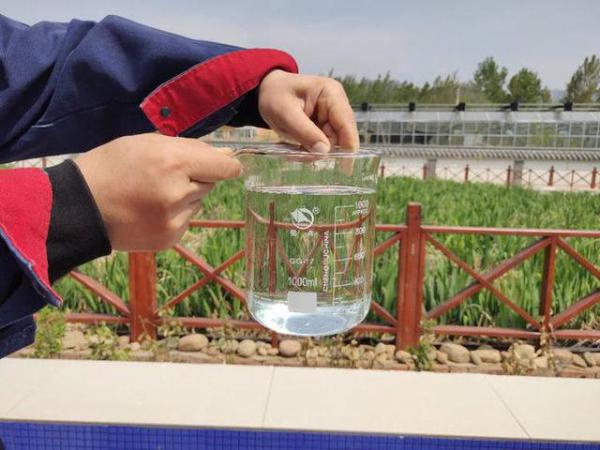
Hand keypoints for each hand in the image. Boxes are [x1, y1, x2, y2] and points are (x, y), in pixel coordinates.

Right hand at [74, 134, 240, 250]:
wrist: (80, 208)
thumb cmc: (111, 166)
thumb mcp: (146, 143)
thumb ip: (189, 148)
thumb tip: (227, 157)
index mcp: (173, 163)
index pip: (223, 167)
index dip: (227, 164)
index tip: (228, 164)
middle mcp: (178, 194)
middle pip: (210, 182)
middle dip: (196, 177)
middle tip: (166, 174)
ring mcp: (174, 220)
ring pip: (198, 202)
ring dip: (185, 196)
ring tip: (153, 193)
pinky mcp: (169, 239)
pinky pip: (186, 220)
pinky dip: (175, 214)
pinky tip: (150, 211)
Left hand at [258, 70, 358, 152]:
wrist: (267, 91)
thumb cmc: (275, 95)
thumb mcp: (285, 113)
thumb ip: (305, 132)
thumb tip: (324, 152)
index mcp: (332, 94)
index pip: (346, 124)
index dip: (348, 147)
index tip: (345, 169)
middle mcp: (337, 105)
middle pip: (341, 137)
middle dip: (322, 151)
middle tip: (299, 156)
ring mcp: (331, 117)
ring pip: (331, 144)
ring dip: (313, 152)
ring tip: (292, 151)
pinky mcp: (324, 127)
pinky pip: (322, 145)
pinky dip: (309, 150)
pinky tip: (295, 149)